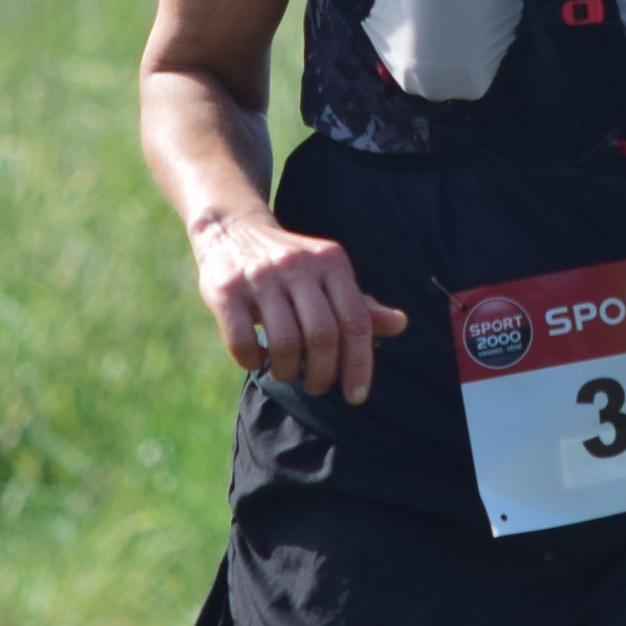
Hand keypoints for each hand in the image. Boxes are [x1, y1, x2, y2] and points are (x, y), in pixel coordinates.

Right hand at [188, 208, 407, 403]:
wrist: (232, 229)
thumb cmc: (291, 266)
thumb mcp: (328, 275)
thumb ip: (359, 304)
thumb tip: (400, 324)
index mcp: (331, 261)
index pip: (355, 321)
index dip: (359, 364)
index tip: (356, 395)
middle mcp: (298, 265)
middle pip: (323, 336)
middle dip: (323, 374)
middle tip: (318, 386)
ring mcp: (260, 277)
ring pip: (285, 343)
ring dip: (288, 372)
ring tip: (287, 372)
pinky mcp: (225, 291)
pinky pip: (243, 342)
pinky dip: (253, 362)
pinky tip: (257, 358)